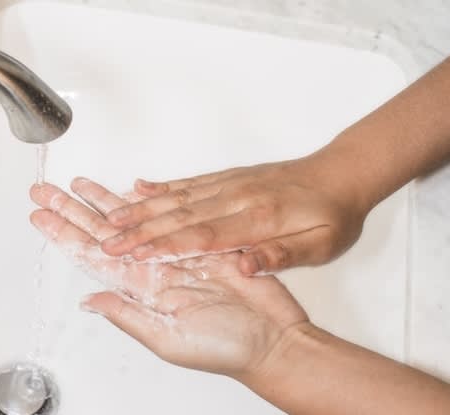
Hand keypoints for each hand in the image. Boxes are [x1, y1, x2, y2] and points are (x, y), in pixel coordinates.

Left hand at [29, 178, 308, 376]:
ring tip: (79, 183)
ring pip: (130, 219)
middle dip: (72, 210)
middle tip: (47, 191)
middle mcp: (151, 268)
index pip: (91, 256)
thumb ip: (128, 316)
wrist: (272, 338)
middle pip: (101, 233)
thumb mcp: (169, 339)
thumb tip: (89, 301)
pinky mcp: (200, 241)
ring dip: (103, 200)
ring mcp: (174, 252)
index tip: (42, 216)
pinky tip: (130, 190)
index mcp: (139, 291)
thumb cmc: (224, 348)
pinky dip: (148, 202)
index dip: (64, 235)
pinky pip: (166, 215)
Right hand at [100, 159, 368, 274]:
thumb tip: (246, 265)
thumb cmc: (333, 214)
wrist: (342, 174)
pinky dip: (161, 186)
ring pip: (177, 197)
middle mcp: (236, 198)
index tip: (134, 255)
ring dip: (142, 208)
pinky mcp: (228, 178)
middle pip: (179, 215)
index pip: (202, 236)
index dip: (164, 246)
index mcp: (258, 219)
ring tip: (111, 217)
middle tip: (107, 241)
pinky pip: (189, 182)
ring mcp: (230, 185)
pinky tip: (140, 188)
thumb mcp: (322, 245)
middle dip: (139, 230)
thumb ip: (282, 255)